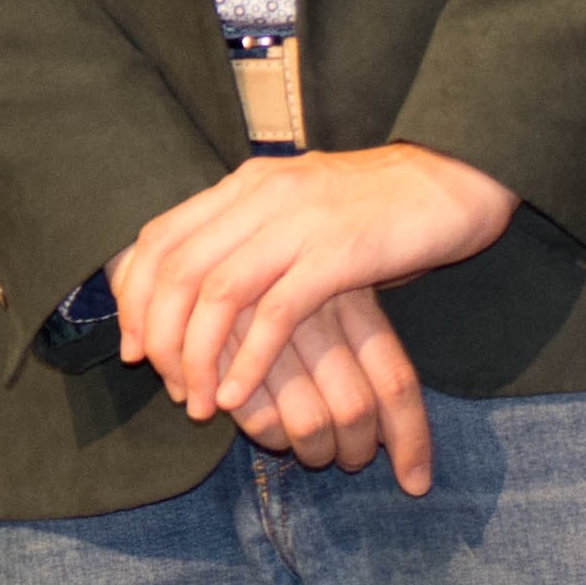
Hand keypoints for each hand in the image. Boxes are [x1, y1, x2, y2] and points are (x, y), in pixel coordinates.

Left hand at [109, 144, 520, 494]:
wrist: (452, 181)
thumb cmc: (375, 208)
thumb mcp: (298, 208)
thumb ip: (251, 233)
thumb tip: (198, 286)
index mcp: (245, 184)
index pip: (162, 237)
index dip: (137, 295)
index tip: (133, 346)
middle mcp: (262, 195)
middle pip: (179, 268)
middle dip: (160, 335)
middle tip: (166, 386)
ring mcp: (300, 220)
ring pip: (218, 291)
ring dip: (199, 356)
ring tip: (200, 403)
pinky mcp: (340, 252)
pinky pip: (277, 312)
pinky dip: (250, 359)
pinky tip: (240, 395)